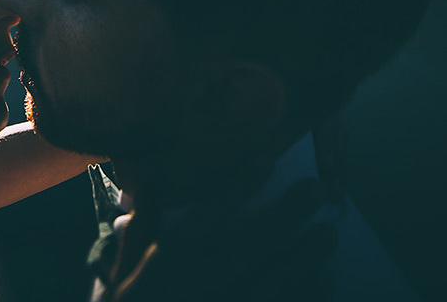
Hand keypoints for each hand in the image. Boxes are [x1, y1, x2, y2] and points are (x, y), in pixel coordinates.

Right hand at [110, 178, 336, 300]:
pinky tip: (327, 281)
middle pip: (246, 250)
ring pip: (268, 286)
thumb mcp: (119, 269)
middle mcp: (194, 288)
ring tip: (329, 232)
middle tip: (318, 189)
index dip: (234, 189)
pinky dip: (301, 297)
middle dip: (283, 219)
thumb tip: (142, 181)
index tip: (265, 159)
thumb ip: (136, 228)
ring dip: (301, 259)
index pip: (202, 220)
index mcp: (162, 266)